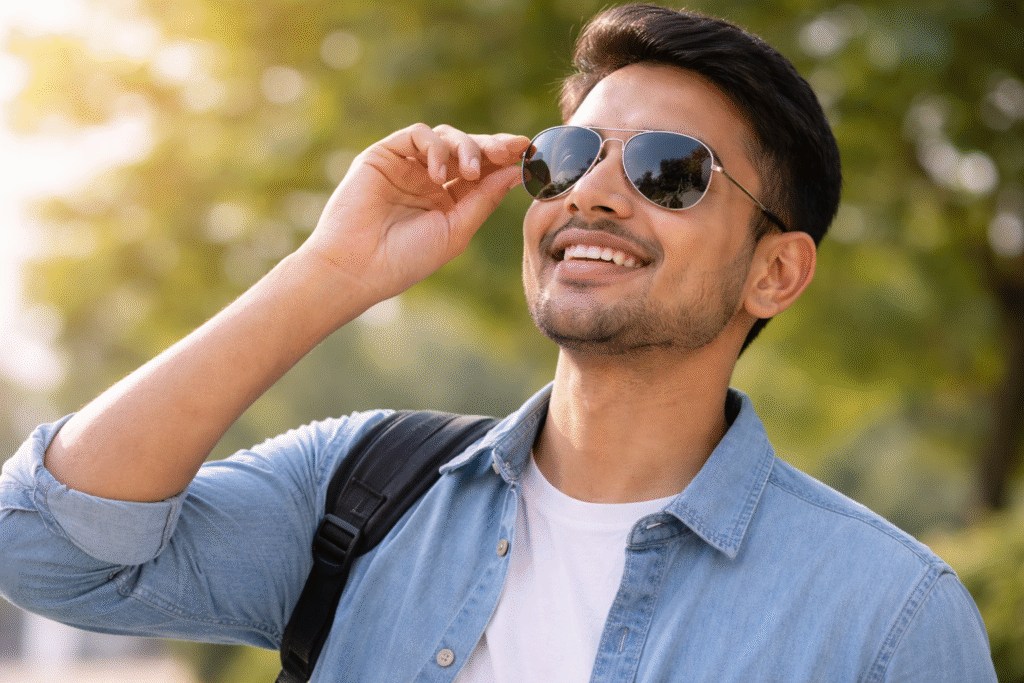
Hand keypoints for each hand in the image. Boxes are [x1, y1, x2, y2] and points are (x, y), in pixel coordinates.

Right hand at [299, 123, 529, 303]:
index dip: (505, 161)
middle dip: (493, 147)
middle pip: (469, 150)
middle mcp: (429, 180)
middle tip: (513, 148)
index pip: (483, 172)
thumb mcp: (456, 230)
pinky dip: (435, 147)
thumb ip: (484, 198)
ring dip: (466, 148)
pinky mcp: (385, 154)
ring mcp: (407, 165)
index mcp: (448, 202)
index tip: (529, 153)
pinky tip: (438, 172)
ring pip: (447, 137)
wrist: (358, 266)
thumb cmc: (406, 259)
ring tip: (467, 173)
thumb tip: (515, 171)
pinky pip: (418, 134)